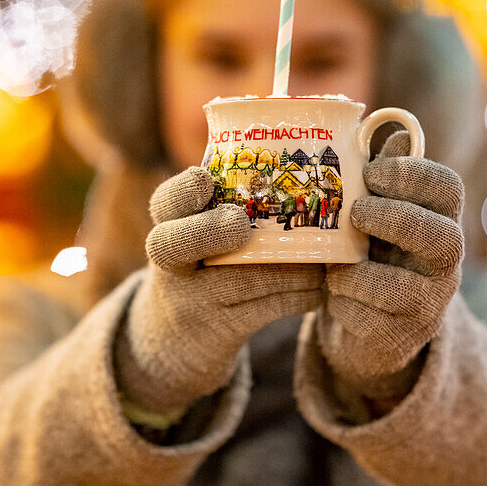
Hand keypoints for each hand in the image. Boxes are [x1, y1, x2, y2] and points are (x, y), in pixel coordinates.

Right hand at [115, 166, 323, 416]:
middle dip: (210, 231)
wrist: (176, 334)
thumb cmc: (206, 258)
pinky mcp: (220, 331)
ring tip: (322, 256)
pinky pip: (262, 311)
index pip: (164, 203)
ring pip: (236, 282)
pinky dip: (297, 297)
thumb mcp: (199, 226)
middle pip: (173, 245)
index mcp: (169, 223)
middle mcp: (172, 262)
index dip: (181, 191)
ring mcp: (193, 300)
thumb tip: (298, 151)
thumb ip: (231, 194)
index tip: (205, 179)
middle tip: (241, 224)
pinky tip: (320, 287)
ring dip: (287, 267)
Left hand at [316, 130, 463, 396]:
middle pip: (443, 237)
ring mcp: (431, 302)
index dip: (412, 174)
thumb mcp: (373, 210)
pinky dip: (343, 301)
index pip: (448, 187)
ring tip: (335, 262)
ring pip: (403, 287)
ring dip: (358, 270)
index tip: (371, 173)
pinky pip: (373, 318)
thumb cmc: (368, 251)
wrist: (366, 324)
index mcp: (439, 218)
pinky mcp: (405, 336)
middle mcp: (446, 261)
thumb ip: (379, 173)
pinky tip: (333, 292)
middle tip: (356, 213)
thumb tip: (389, 126)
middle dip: (394, 219)